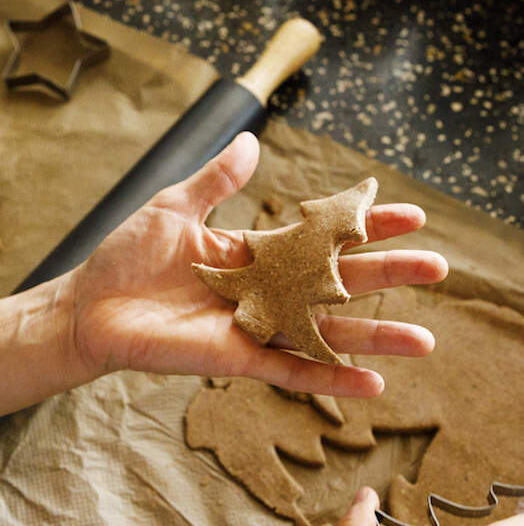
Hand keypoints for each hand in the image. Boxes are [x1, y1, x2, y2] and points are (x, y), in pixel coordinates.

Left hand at [68, 132, 447, 396]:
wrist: (88, 305)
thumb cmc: (126, 257)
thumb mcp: (175, 207)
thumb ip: (217, 181)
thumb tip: (251, 142)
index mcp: (253, 251)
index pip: (321, 236)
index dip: (362, 225)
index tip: (407, 214)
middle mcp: (264, 290)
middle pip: (337, 283)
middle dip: (387, 275)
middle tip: (437, 266)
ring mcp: (253, 326)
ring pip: (325, 333)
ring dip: (375, 337)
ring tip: (426, 340)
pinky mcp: (234, 358)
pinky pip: (290, 370)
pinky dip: (330, 378)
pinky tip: (373, 384)